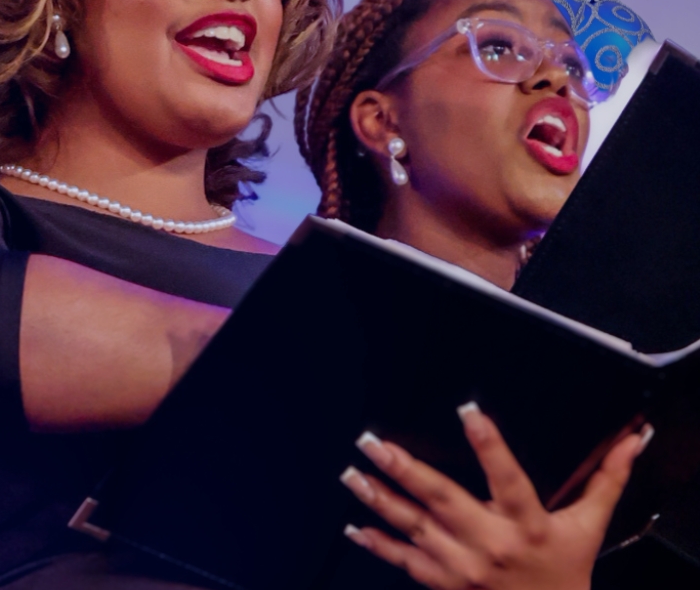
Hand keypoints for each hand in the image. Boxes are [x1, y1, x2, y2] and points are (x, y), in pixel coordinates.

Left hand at [338, 403, 650, 589]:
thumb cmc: (566, 569)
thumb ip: (606, 481)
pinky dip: (377, 543)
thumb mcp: (588, 525)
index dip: (488, 444)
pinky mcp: (445, 583)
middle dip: (403, 468)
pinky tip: (354, 526)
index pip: (508, 477)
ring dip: (379, 499)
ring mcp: (463, 566)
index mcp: (527, 522)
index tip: (468, 411)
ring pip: (414, 527)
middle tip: (372, 441)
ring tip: (352, 473)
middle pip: (442, 499)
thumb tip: (631, 441)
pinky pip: (404, 561)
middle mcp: (490, 543)